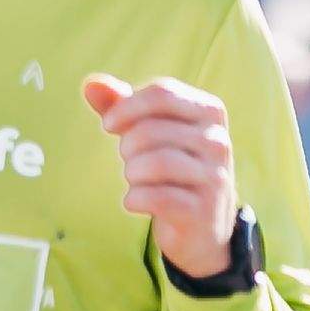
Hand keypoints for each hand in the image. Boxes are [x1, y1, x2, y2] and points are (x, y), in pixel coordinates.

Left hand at [84, 73, 239, 281]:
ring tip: (134, 181)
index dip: (126, 107)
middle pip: (151, 130)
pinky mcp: (203, 210)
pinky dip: (134, 199)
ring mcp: (215, 176)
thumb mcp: (149, 131)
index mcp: (210, 111)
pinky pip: (157, 198)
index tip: (108, 125)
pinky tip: (134, 202)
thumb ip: (121, 105)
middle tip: (129, 161)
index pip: (162, 93)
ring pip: (155, 163)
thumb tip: (91, 84)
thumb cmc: (171, 169)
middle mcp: (218, 141)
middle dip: (127, 146)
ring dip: (131, 173)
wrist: (202, 227)